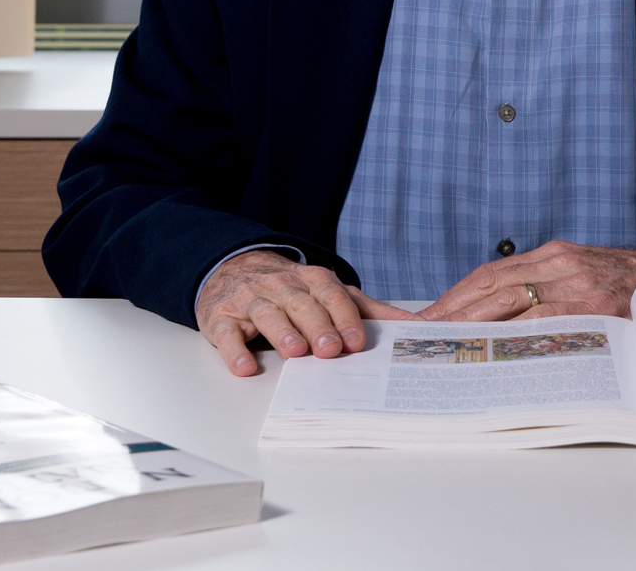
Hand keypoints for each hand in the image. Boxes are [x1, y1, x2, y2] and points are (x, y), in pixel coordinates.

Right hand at [196, 250, 418, 376]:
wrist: (232, 268)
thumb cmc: (290, 289)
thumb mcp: (329, 292)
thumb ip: (368, 310)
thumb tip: (414, 326)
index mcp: (311, 279)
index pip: (331, 294)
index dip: (345, 316)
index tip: (358, 340)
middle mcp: (281, 286)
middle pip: (301, 304)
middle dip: (318, 325)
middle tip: (331, 349)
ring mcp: (250, 300)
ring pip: (266, 313)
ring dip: (282, 332)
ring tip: (296, 352)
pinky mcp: (221, 317)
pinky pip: (227, 333)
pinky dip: (234, 350)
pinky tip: (244, 367)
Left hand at [418, 240, 635, 321]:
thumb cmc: (633, 285)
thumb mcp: (585, 276)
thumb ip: (551, 290)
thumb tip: (508, 323)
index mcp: (553, 255)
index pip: (491, 273)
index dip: (457, 295)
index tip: (430, 315)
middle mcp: (557, 261)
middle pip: (490, 283)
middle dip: (452, 308)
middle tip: (423, 332)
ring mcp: (574, 278)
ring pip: (508, 297)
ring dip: (472, 319)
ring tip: (445, 339)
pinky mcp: (592, 298)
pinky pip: (543, 314)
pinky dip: (514, 329)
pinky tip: (493, 344)